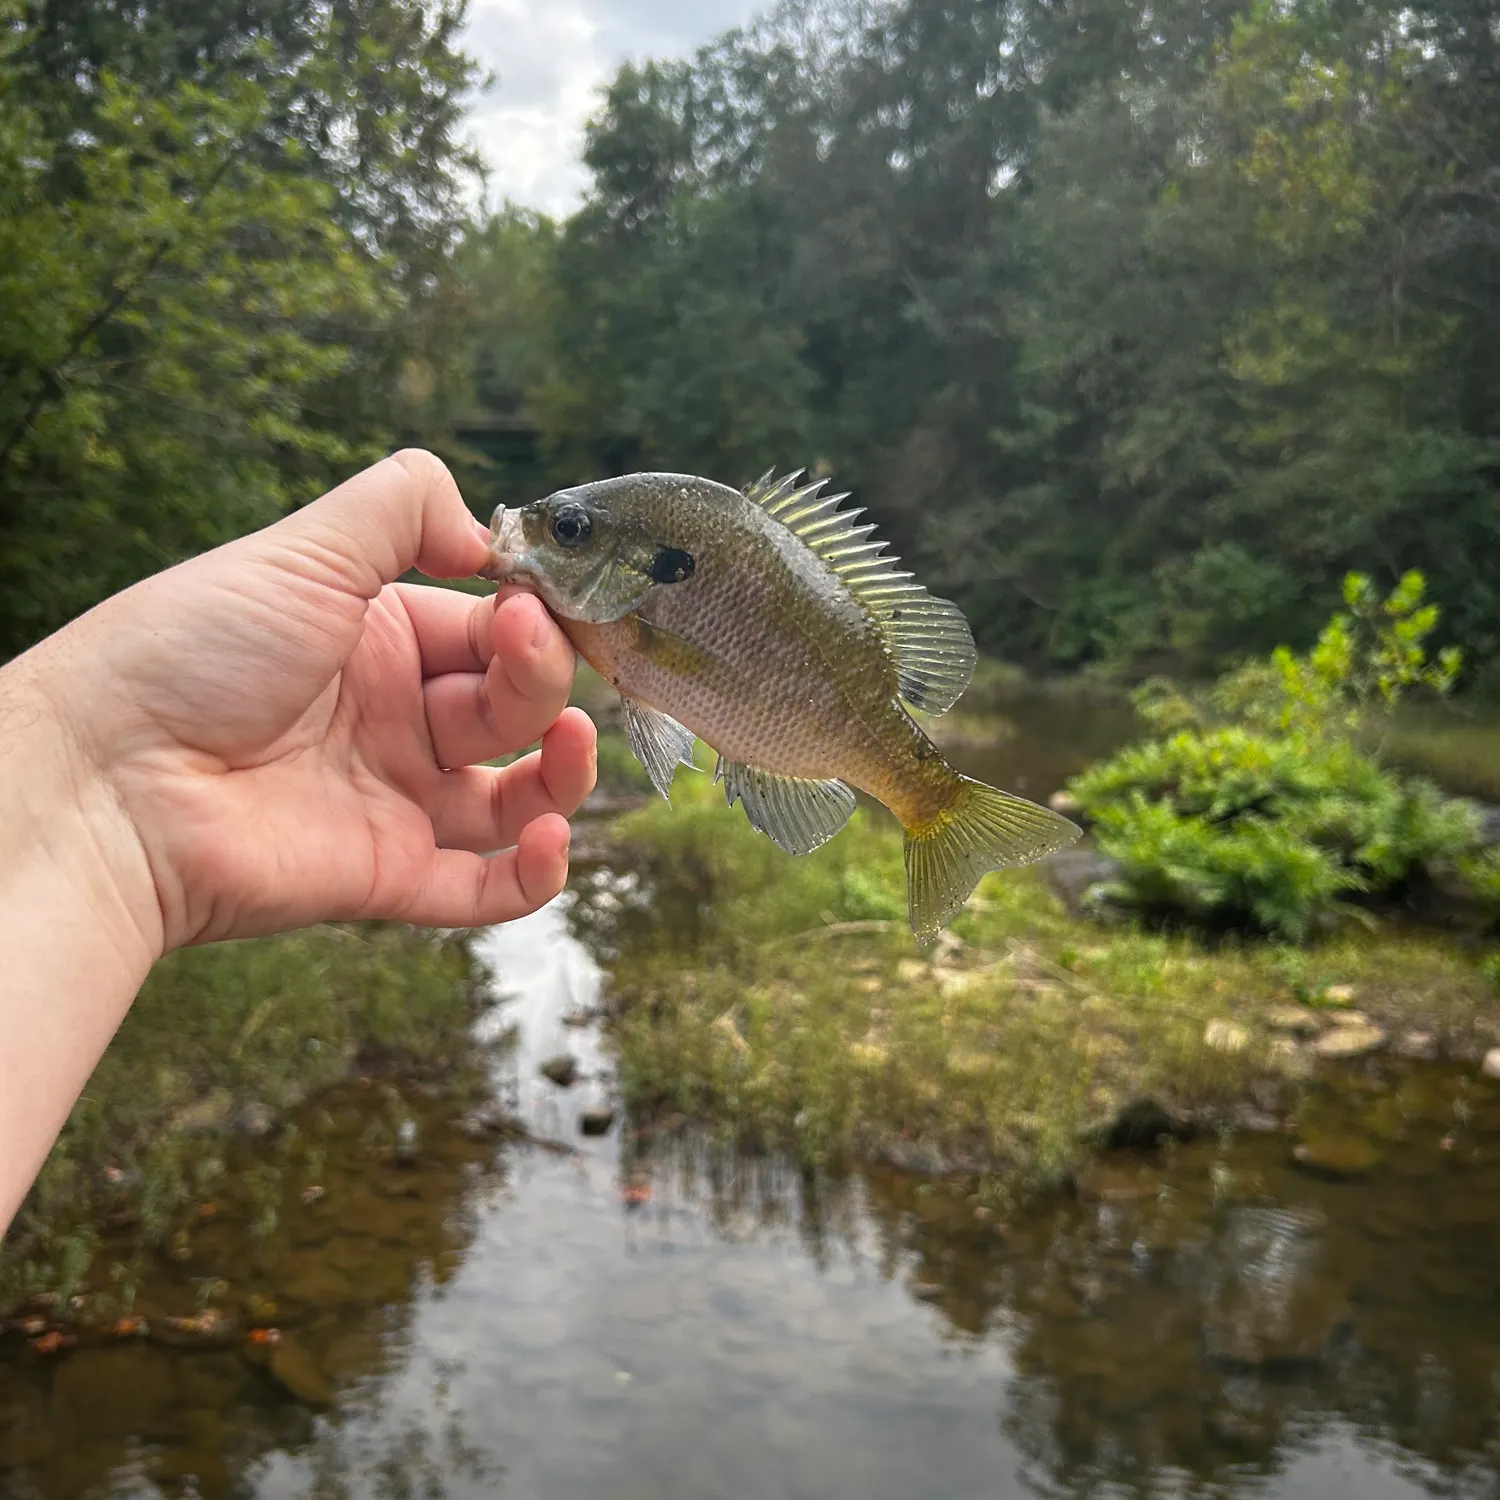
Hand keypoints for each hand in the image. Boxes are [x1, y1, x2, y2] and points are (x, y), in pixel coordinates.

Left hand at [13, 448, 595, 955]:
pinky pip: (486, 888)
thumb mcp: (301, 551)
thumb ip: (399, 509)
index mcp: (380, 642)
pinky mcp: (390, 878)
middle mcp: (396, 722)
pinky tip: (549, 836)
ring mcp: (397, 802)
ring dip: (565, 771)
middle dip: (540, 674)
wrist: (105, 778)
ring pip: (519, 796)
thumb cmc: (189, 653)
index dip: (528, 618)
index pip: (490, 631)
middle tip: (524, 645)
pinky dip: (534, 874)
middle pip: (514, 705)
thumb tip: (486, 534)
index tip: (536, 602)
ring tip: (571, 740)